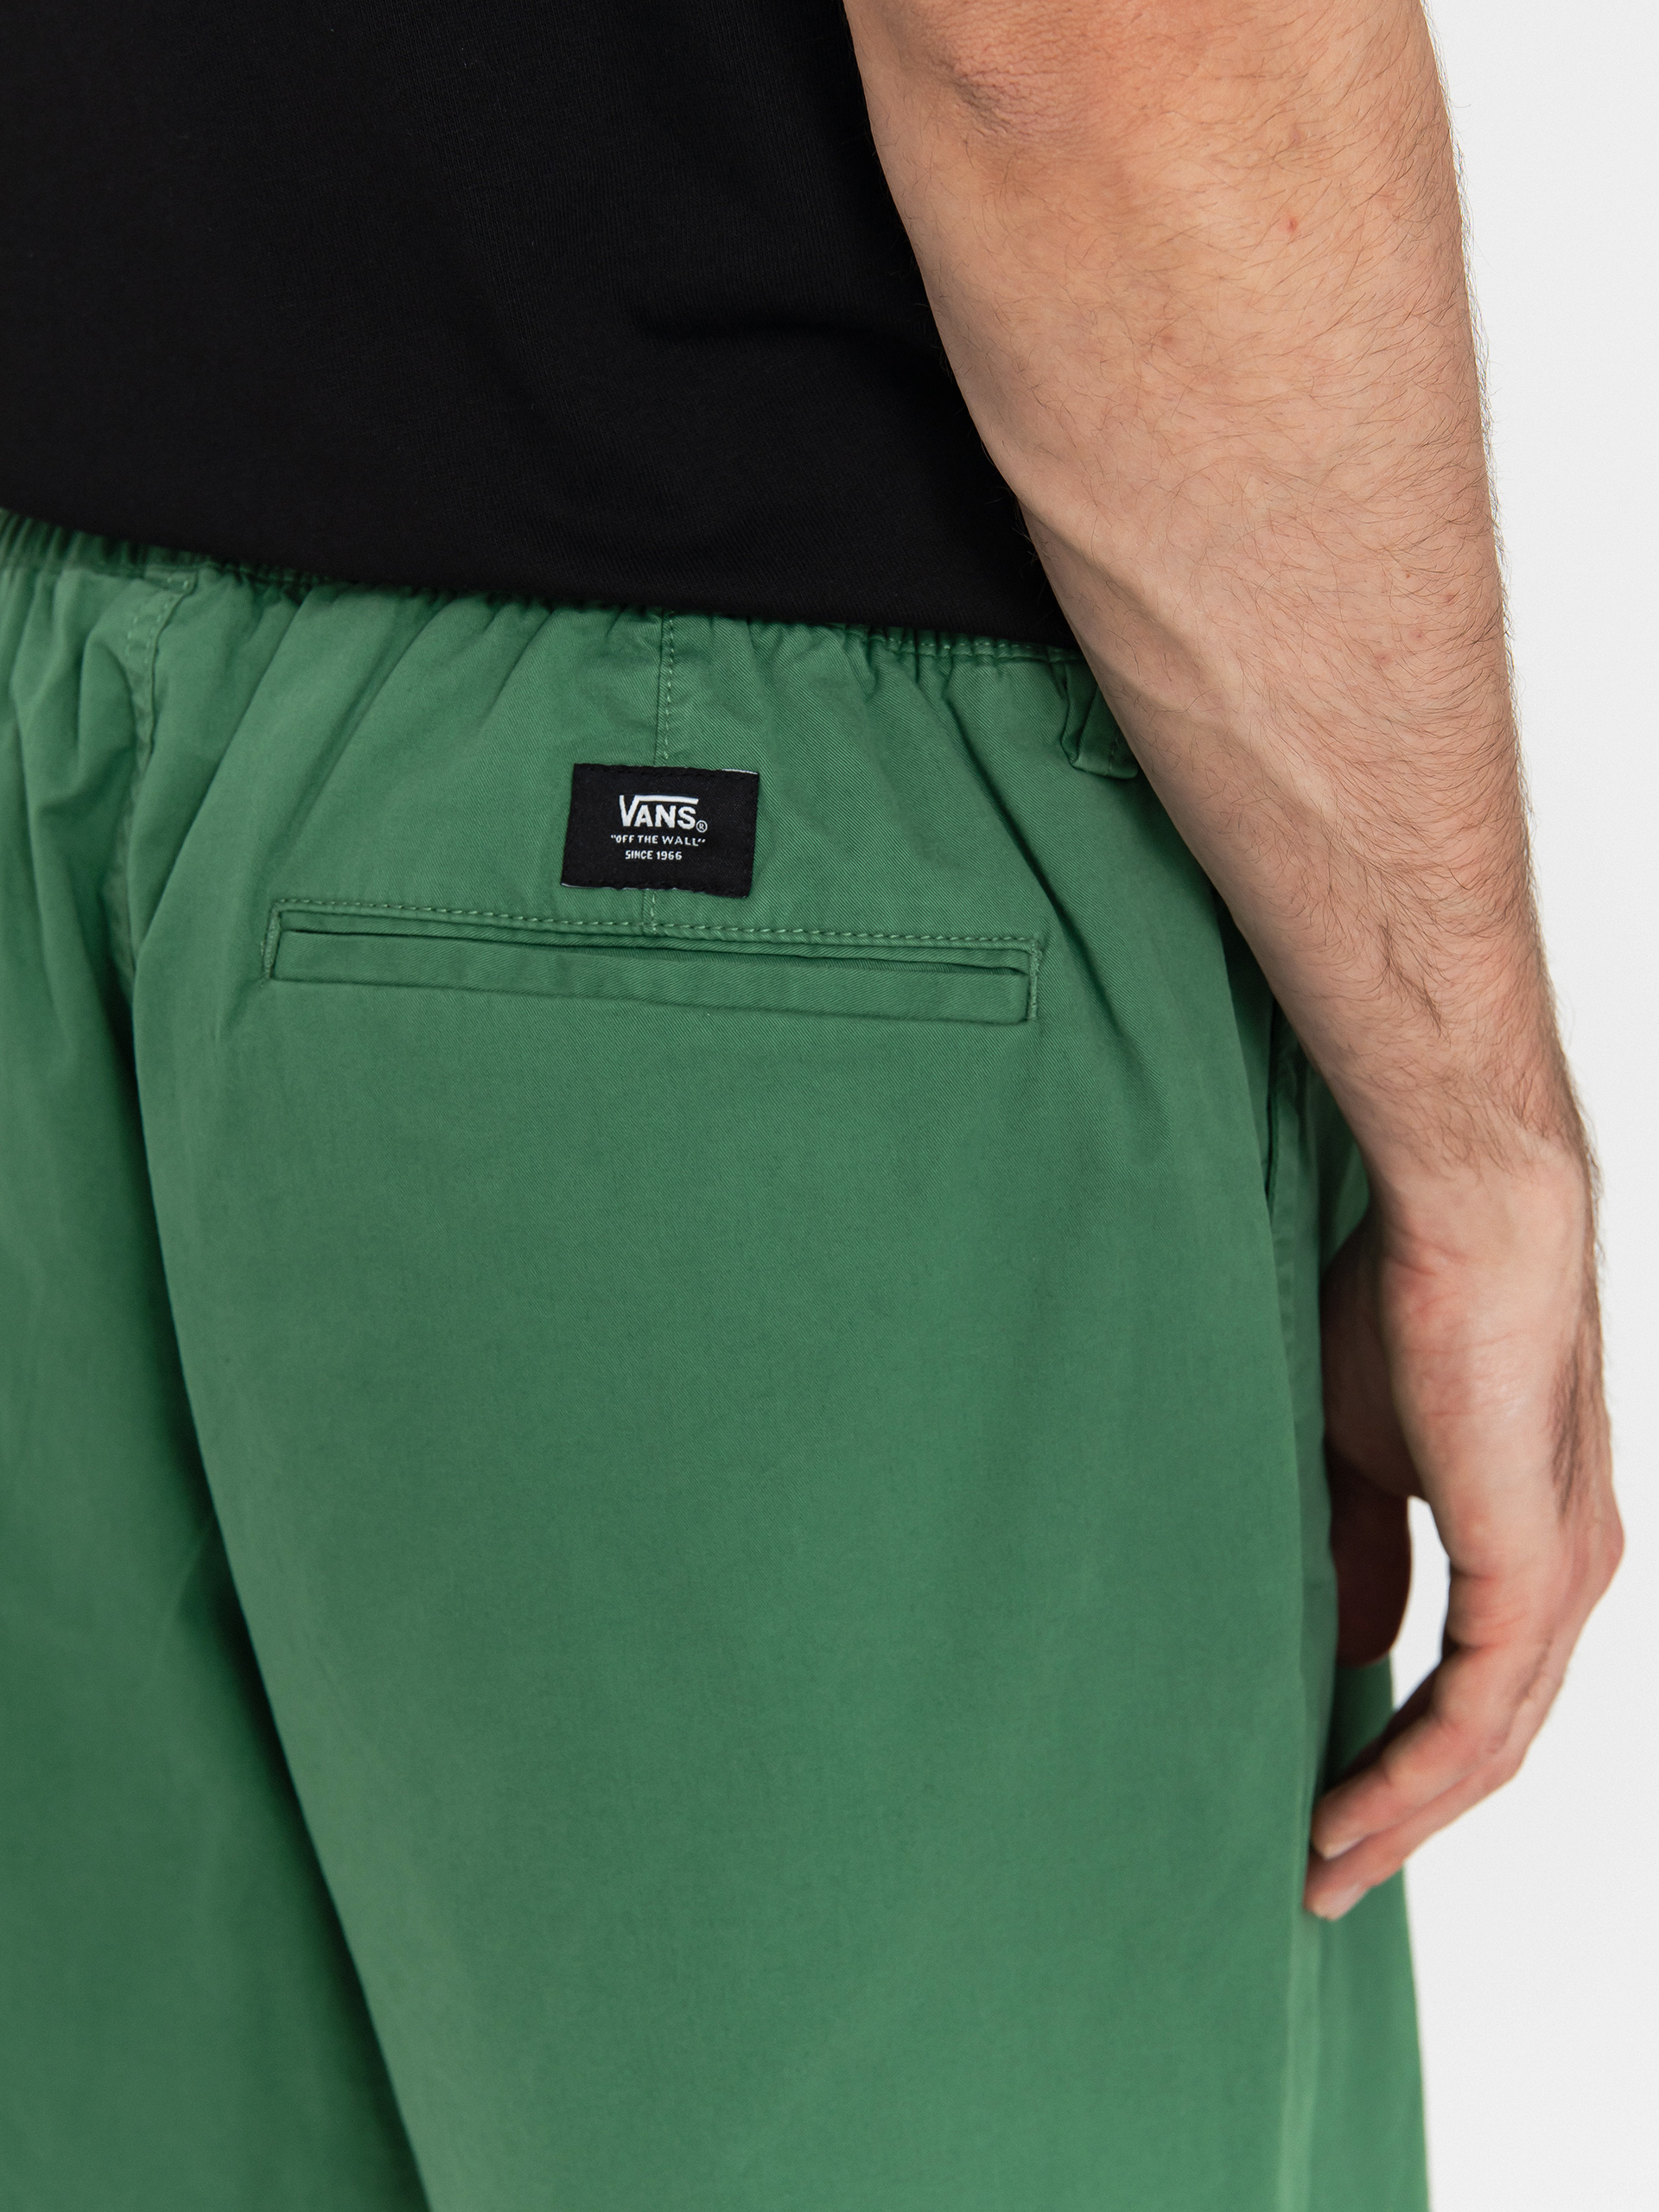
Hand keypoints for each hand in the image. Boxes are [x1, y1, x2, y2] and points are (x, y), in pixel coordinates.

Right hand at [1305, 1162, 1621, 1918]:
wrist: (1467, 1225)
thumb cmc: (1409, 1305)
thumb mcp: (1368, 1455)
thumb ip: (1368, 1553)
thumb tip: (1355, 1644)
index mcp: (1535, 1547)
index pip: (1477, 1690)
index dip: (1405, 1760)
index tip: (1328, 1807)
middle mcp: (1568, 1580)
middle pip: (1488, 1743)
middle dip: (1403, 1819)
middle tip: (1322, 1876)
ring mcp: (1561, 1583)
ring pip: (1487, 1747)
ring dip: (1401, 1817)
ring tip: (1320, 1865)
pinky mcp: (1536, 1575)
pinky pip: (1476, 1714)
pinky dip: (1408, 1775)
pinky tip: (1349, 1813)